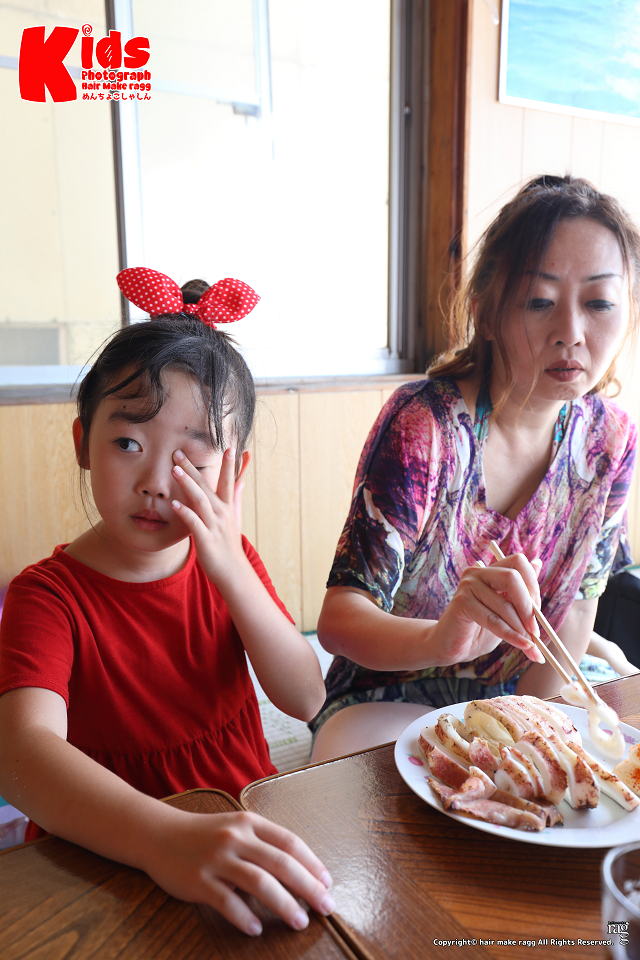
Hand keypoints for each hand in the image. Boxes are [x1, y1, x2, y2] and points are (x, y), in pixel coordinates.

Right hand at [145, 810, 333, 936]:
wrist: (159, 835)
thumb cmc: (205, 835)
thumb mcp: (236, 828)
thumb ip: (263, 844)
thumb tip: (299, 872)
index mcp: (249, 823)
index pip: (290, 842)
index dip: (312, 863)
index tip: (327, 883)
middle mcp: (236, 838)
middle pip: (281, 864)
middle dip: (308, 888)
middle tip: (326, 908)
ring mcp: (217, 859)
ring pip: (259, 883)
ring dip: (284, 905)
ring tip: (299, 922)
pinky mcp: (198, 880)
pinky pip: (226, 901)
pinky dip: (244, 917)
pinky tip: (256, 929)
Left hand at [170, 447, 245, 585]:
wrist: (233, 571)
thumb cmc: (230, 545)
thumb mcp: (236, 518)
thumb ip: (236, 498)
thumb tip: (241, 480)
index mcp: (227, 507)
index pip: (228, 481)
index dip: (228, 464)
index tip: (227, 447)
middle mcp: (221, 513)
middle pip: (207, 485)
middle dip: (193, 468)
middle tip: (178, 452)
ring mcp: (214, 525)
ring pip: (200, 500)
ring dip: (187, 484)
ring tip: (175, 470)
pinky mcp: (205, 538)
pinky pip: (194, 522)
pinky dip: (185, 512)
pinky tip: (174, 503)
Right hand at [431, 552, 544, 665]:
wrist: (451, 646)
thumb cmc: (480, 628)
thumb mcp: (505, 610)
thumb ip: (520, 591)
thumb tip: (538, 562)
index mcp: (491, 571)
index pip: (518, 562)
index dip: (532, 585)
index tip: (537, 612)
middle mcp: (478, 573)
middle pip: (512, 577)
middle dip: (528, 606)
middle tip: (536, 630)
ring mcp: (468, 586)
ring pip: (504, 604)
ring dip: (521, 628)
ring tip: (531, 646)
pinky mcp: (461, 602)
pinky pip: (493, 619)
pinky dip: (510, 635)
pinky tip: (522, 645)